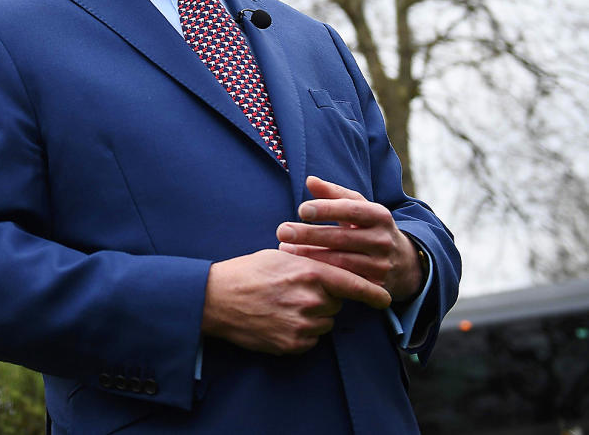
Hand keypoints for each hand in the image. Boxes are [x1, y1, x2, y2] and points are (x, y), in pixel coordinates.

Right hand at [201, 248, 390, 354]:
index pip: (352, 284)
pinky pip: (311, 340)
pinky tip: (279, 320)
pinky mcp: (293, 344)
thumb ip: (309, 264)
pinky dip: (301, 332)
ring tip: (284, 306)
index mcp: (308, 272)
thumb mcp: (279, 257)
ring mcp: (302, 325)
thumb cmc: (246, 273)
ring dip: (313, 317)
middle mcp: (310, 300)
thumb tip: (330, 273)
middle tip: (296, 291)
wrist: (216, 299)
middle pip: (336, 304)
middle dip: (324, 299)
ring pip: (325, 323)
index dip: (372, 292)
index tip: (386, 298)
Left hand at [277, 175, 422, 302]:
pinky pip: (344, 280)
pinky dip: (321, 273)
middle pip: (342, 237)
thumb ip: (334, 193)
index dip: (326, 209)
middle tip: (282, 231)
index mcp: (379, 215)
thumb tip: (310, 180)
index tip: (301, 210)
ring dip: (310, 255)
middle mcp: (382, 239)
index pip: (351, 209)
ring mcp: (380, 264)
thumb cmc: (369, 227)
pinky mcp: (375, 286)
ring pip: (341, 261)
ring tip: (284, 248)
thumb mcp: (359, 207)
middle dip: (309, 234)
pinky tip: (300, 267)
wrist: (403, 262)